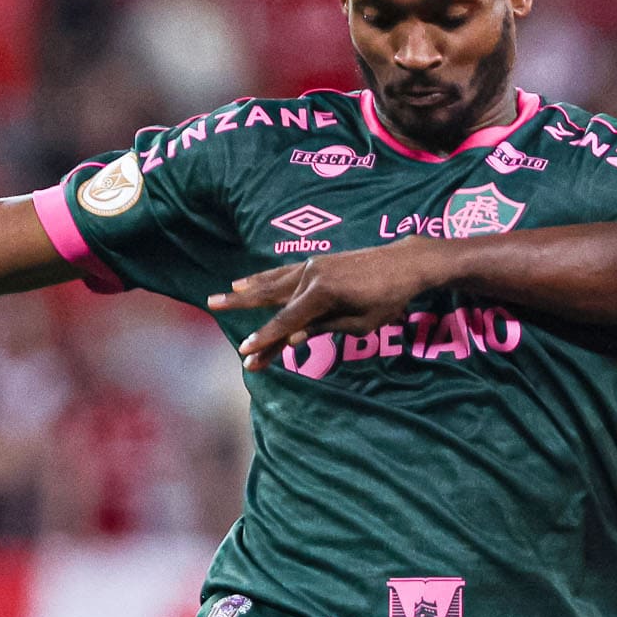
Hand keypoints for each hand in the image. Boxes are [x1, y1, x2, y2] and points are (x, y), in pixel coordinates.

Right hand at [210, 241, 443, 371]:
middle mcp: (311, 276)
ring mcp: (312, 266)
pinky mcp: (317, 263)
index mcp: (322, 294)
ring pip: (273, 281)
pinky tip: (250, 281)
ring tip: (223, 293)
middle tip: (211, 305)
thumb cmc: (387, 299)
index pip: (287, 322)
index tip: (244, 353)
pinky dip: (265, 277)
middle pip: (270, 297)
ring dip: (247, 289)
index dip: (264, 339)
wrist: (404, 264)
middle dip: (240, 304)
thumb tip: (293, 336)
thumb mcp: (359, 323)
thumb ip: (324, 327)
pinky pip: (284, 272)